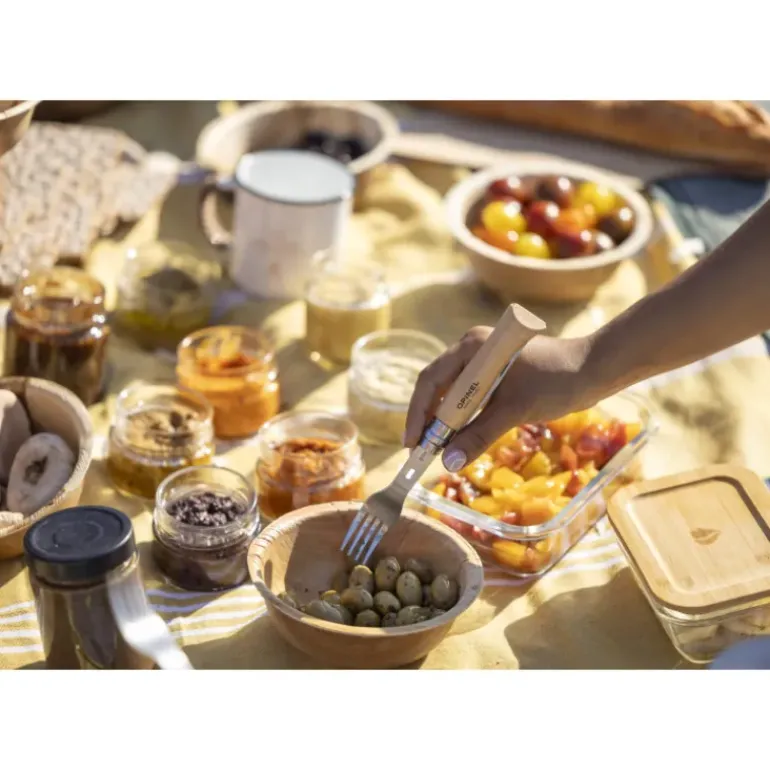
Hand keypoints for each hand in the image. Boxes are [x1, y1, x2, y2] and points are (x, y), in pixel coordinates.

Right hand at [404, 328, 593, 471]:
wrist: (596, 368)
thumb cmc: (555, 382)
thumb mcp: (513, 412)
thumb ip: (478, 437)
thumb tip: (447, 464)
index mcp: (471, 347)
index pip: (430, 381)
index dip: (417, 414)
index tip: (412, 444)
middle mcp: (471, 347)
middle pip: (437, 386)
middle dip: (428, 420)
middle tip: (420, 451)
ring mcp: (484, 358)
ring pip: (453, 392)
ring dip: (445, 420)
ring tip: (437, 448)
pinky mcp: (497, 370)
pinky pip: (470, 394)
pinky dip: (463, 416)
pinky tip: (459, 436)